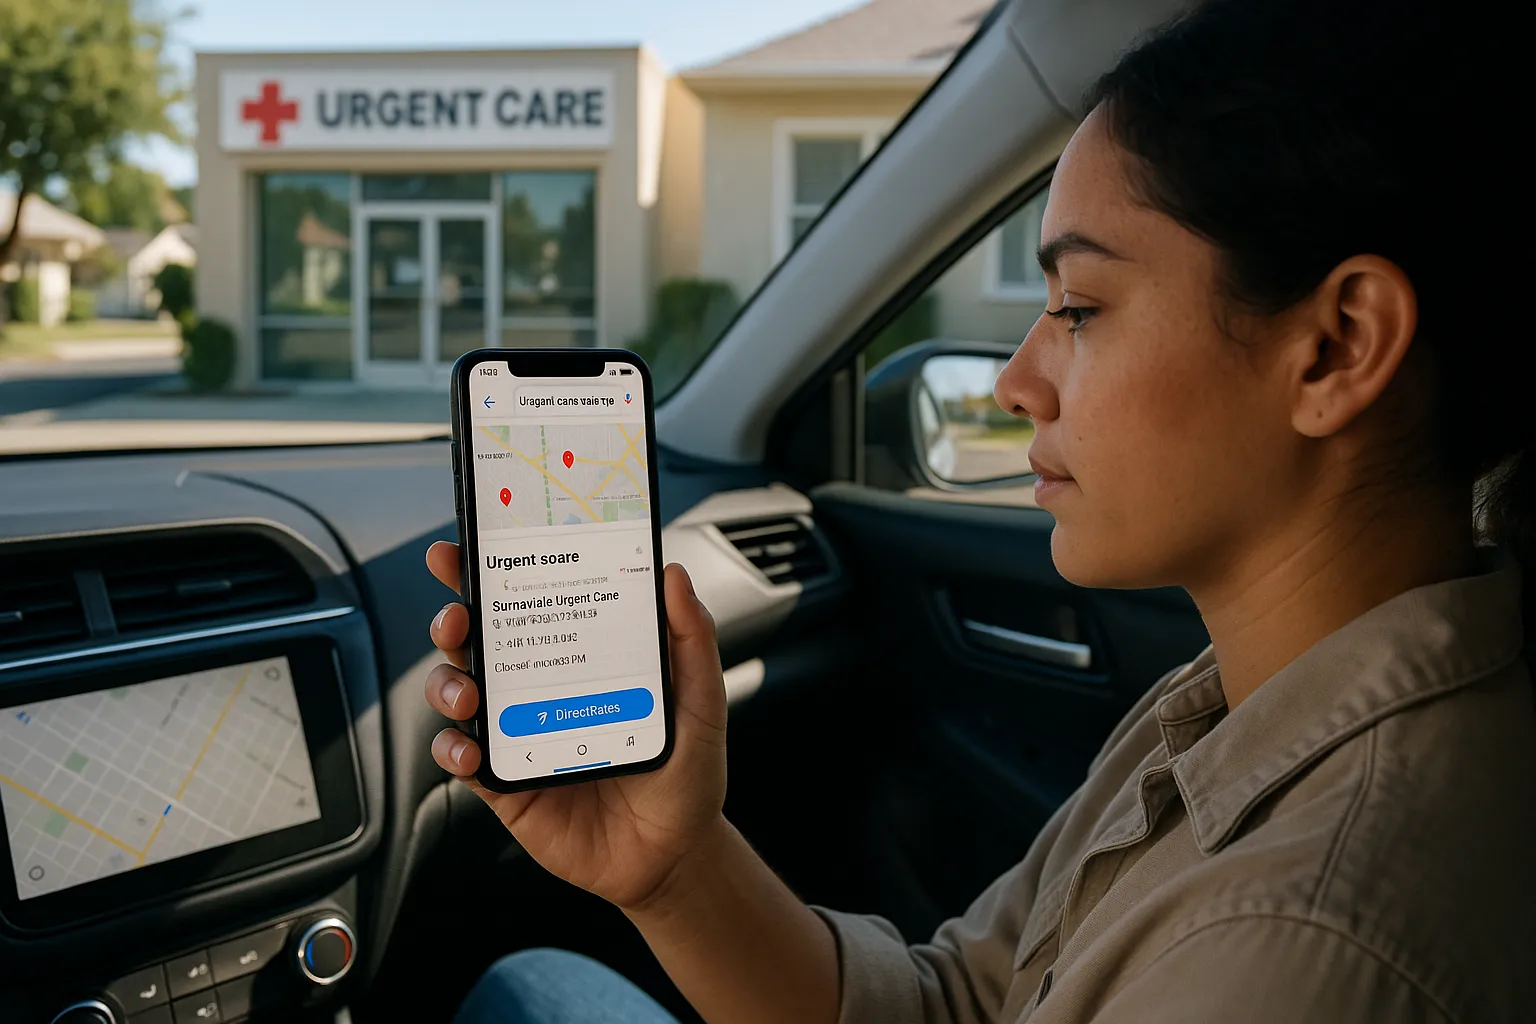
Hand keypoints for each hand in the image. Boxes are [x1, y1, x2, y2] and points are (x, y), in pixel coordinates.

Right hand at [422, 541, 728, 911]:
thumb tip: (673, 575)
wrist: (677, 854)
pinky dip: (453, 749)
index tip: (464, 548)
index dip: (488, 574)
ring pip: (457, 693)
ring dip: (446, 683)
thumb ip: (691, 640)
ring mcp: (517, 734)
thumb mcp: (701, 700)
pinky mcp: (505, 785)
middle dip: (454, 619)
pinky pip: (463, 760)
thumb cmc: (686, 774)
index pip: (528, 604)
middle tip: (458, 617)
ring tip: (465, 691)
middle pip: (479, 642)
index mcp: (579, 657)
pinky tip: (470, 749)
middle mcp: (539, 689)